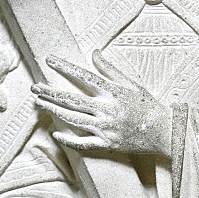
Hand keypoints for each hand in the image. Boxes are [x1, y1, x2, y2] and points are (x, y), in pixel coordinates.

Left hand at [32, 52, 171, 155]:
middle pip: (72, 100)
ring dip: (54, 110)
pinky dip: (68, 139)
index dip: (65, 67)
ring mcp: (106, 128)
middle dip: (50, 92)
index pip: (83, 76)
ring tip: (39, 103)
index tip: (49, 60)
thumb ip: (110, 69)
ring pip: (73, 119)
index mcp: (113, 92)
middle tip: (35, 87)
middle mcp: (107, 110)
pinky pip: (83, 143)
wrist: (164, 132)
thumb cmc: (148, 106)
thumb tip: (94, 53)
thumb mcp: (131, 84)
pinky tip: (56, 133)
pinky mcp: (107, 144)